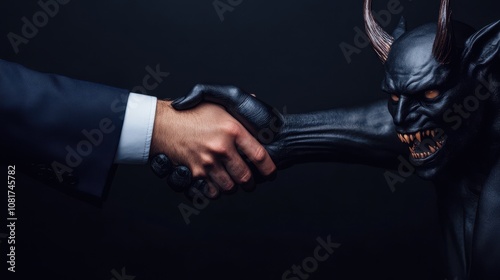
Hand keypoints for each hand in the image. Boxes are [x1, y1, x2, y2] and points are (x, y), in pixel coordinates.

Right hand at [150, 99, 275, 197]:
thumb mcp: (217, 103)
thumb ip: (237, 104)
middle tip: (249, 182)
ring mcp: (208, 162)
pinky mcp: (195, 173)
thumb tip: (254, 99)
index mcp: (232, 129)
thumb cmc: (189, 113)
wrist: (161, 124)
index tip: (270, 173)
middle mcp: (222, 147)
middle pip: (245, 177)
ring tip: (232, 183)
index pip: (259, 155)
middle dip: (250, 183)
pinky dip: (215, 191)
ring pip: (230, 187)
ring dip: (232, 187)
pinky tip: (215, 184)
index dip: (268, 169)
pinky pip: (211, 191)